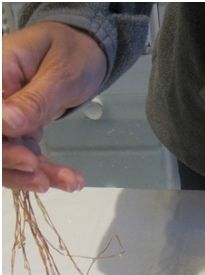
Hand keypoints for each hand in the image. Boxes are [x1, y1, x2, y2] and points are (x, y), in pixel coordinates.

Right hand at [3, 21, 106, 191]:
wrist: (86, 51)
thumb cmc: (73, 52)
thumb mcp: (60, 72)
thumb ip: (34, 99)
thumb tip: (6, 123)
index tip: (26, 158)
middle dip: (12, 164)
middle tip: (43, 176)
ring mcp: (3, 116)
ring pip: (5, 155)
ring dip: (32, 175)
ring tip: (68, 182)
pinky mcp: (18, 130)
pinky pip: (23, 156)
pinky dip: (45, 171)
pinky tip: (70, 181)